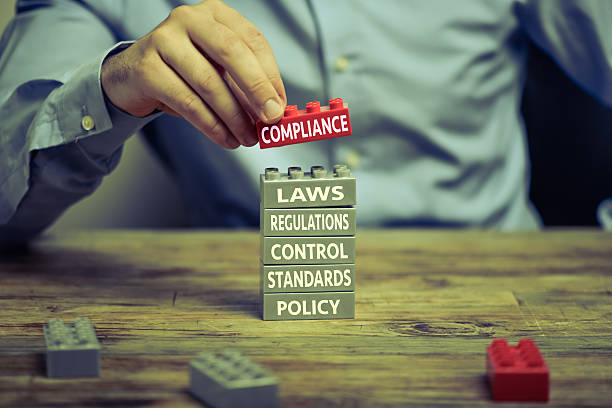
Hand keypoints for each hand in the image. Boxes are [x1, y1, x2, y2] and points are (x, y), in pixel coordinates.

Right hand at [101, 0, 285, 148]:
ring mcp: (165, 40)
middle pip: (232, 54)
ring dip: (234, 117)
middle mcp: (189, 19)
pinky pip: (188, 103)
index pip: (253, 41)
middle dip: (256, 90)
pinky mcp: (147, 68)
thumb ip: (245, 84)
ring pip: (210, 83)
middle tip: (271, 119)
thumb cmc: (183, 71)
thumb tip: (274, 110)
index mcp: (215, 14)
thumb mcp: (218, 69)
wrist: (132, 76)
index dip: (271, 76)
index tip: (280, 105)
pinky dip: (212, 126)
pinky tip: (225, 138)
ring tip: (246, 138)